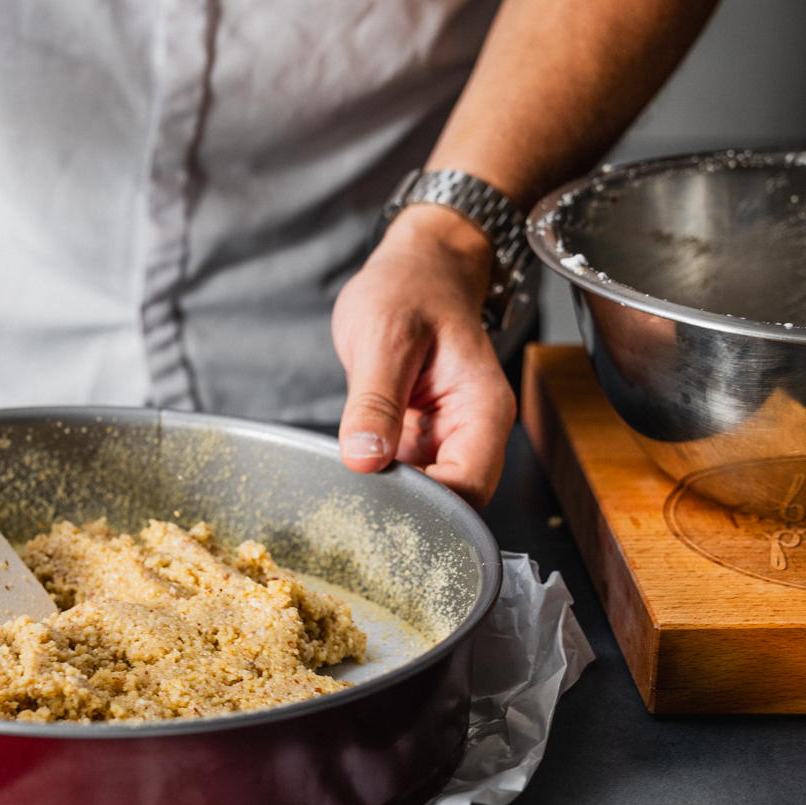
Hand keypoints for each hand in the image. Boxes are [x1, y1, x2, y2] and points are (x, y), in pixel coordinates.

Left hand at [332, 204, 516, 508]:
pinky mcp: (416, 438)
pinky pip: (402, 475)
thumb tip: (364, 458)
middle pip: (452, 503)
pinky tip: (351, 474)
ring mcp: (443, 438)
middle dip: (406, 510)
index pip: (468, 488)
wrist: (415, 267)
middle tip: (353, 502)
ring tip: (348, 487)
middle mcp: (470, 432)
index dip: (427, 506)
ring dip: (388, 497)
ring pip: (425, 494)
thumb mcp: (385, 338)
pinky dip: (378, 480)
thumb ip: (375, 401)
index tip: (379, 498)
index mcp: (482, 410)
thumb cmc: (410, 289)